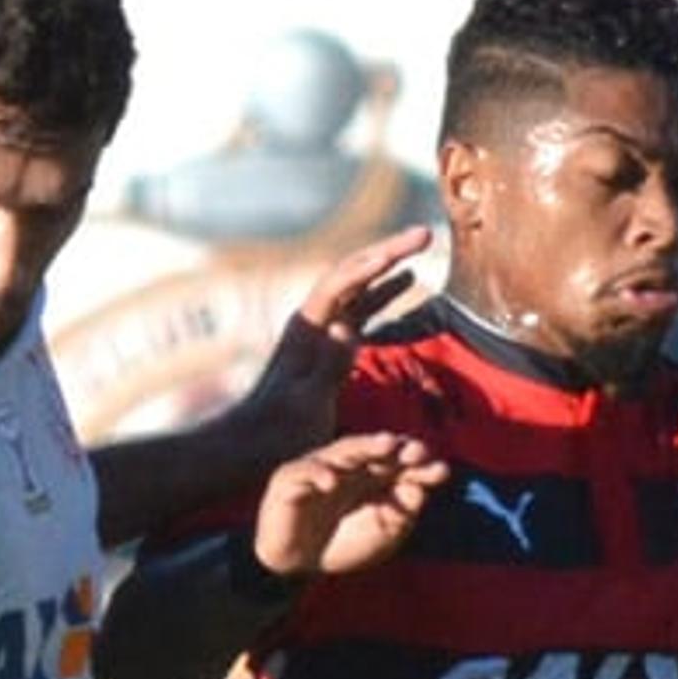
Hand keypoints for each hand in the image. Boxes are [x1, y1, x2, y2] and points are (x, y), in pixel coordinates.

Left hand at [224, 223, 436, 463]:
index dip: (368, 268)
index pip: (338, 285)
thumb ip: (328, 367)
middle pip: (352, 273)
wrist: (252, 444)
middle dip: (388, 251)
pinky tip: (404, 283)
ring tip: (421, 245)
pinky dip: (384, 290)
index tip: (398, 255)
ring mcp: (321, 331)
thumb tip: (349, 327)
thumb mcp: (305, 405)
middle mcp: (313, 322)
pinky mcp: (329, 345)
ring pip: (359, 286)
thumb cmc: (277, 433)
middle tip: (426, 233)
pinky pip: (362, 307)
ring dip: (389, 263)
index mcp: (305, 331)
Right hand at [250, 432, 444, 582]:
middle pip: (377, 450)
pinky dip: (316, 475)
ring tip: (386, 445)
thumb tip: (421, 488)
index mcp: (377, 476)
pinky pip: (305, 471)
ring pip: (345, 450)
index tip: (442, 472)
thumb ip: (403, 513)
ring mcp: (322, 469)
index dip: (422, 464)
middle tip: (417, 452)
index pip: (402, 462)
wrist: (300, 565)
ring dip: (365, 447)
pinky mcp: (291, 479)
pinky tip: (330, 483)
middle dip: (398, 449)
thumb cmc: (344, 545)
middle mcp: (352, 466)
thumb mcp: (384, 534)